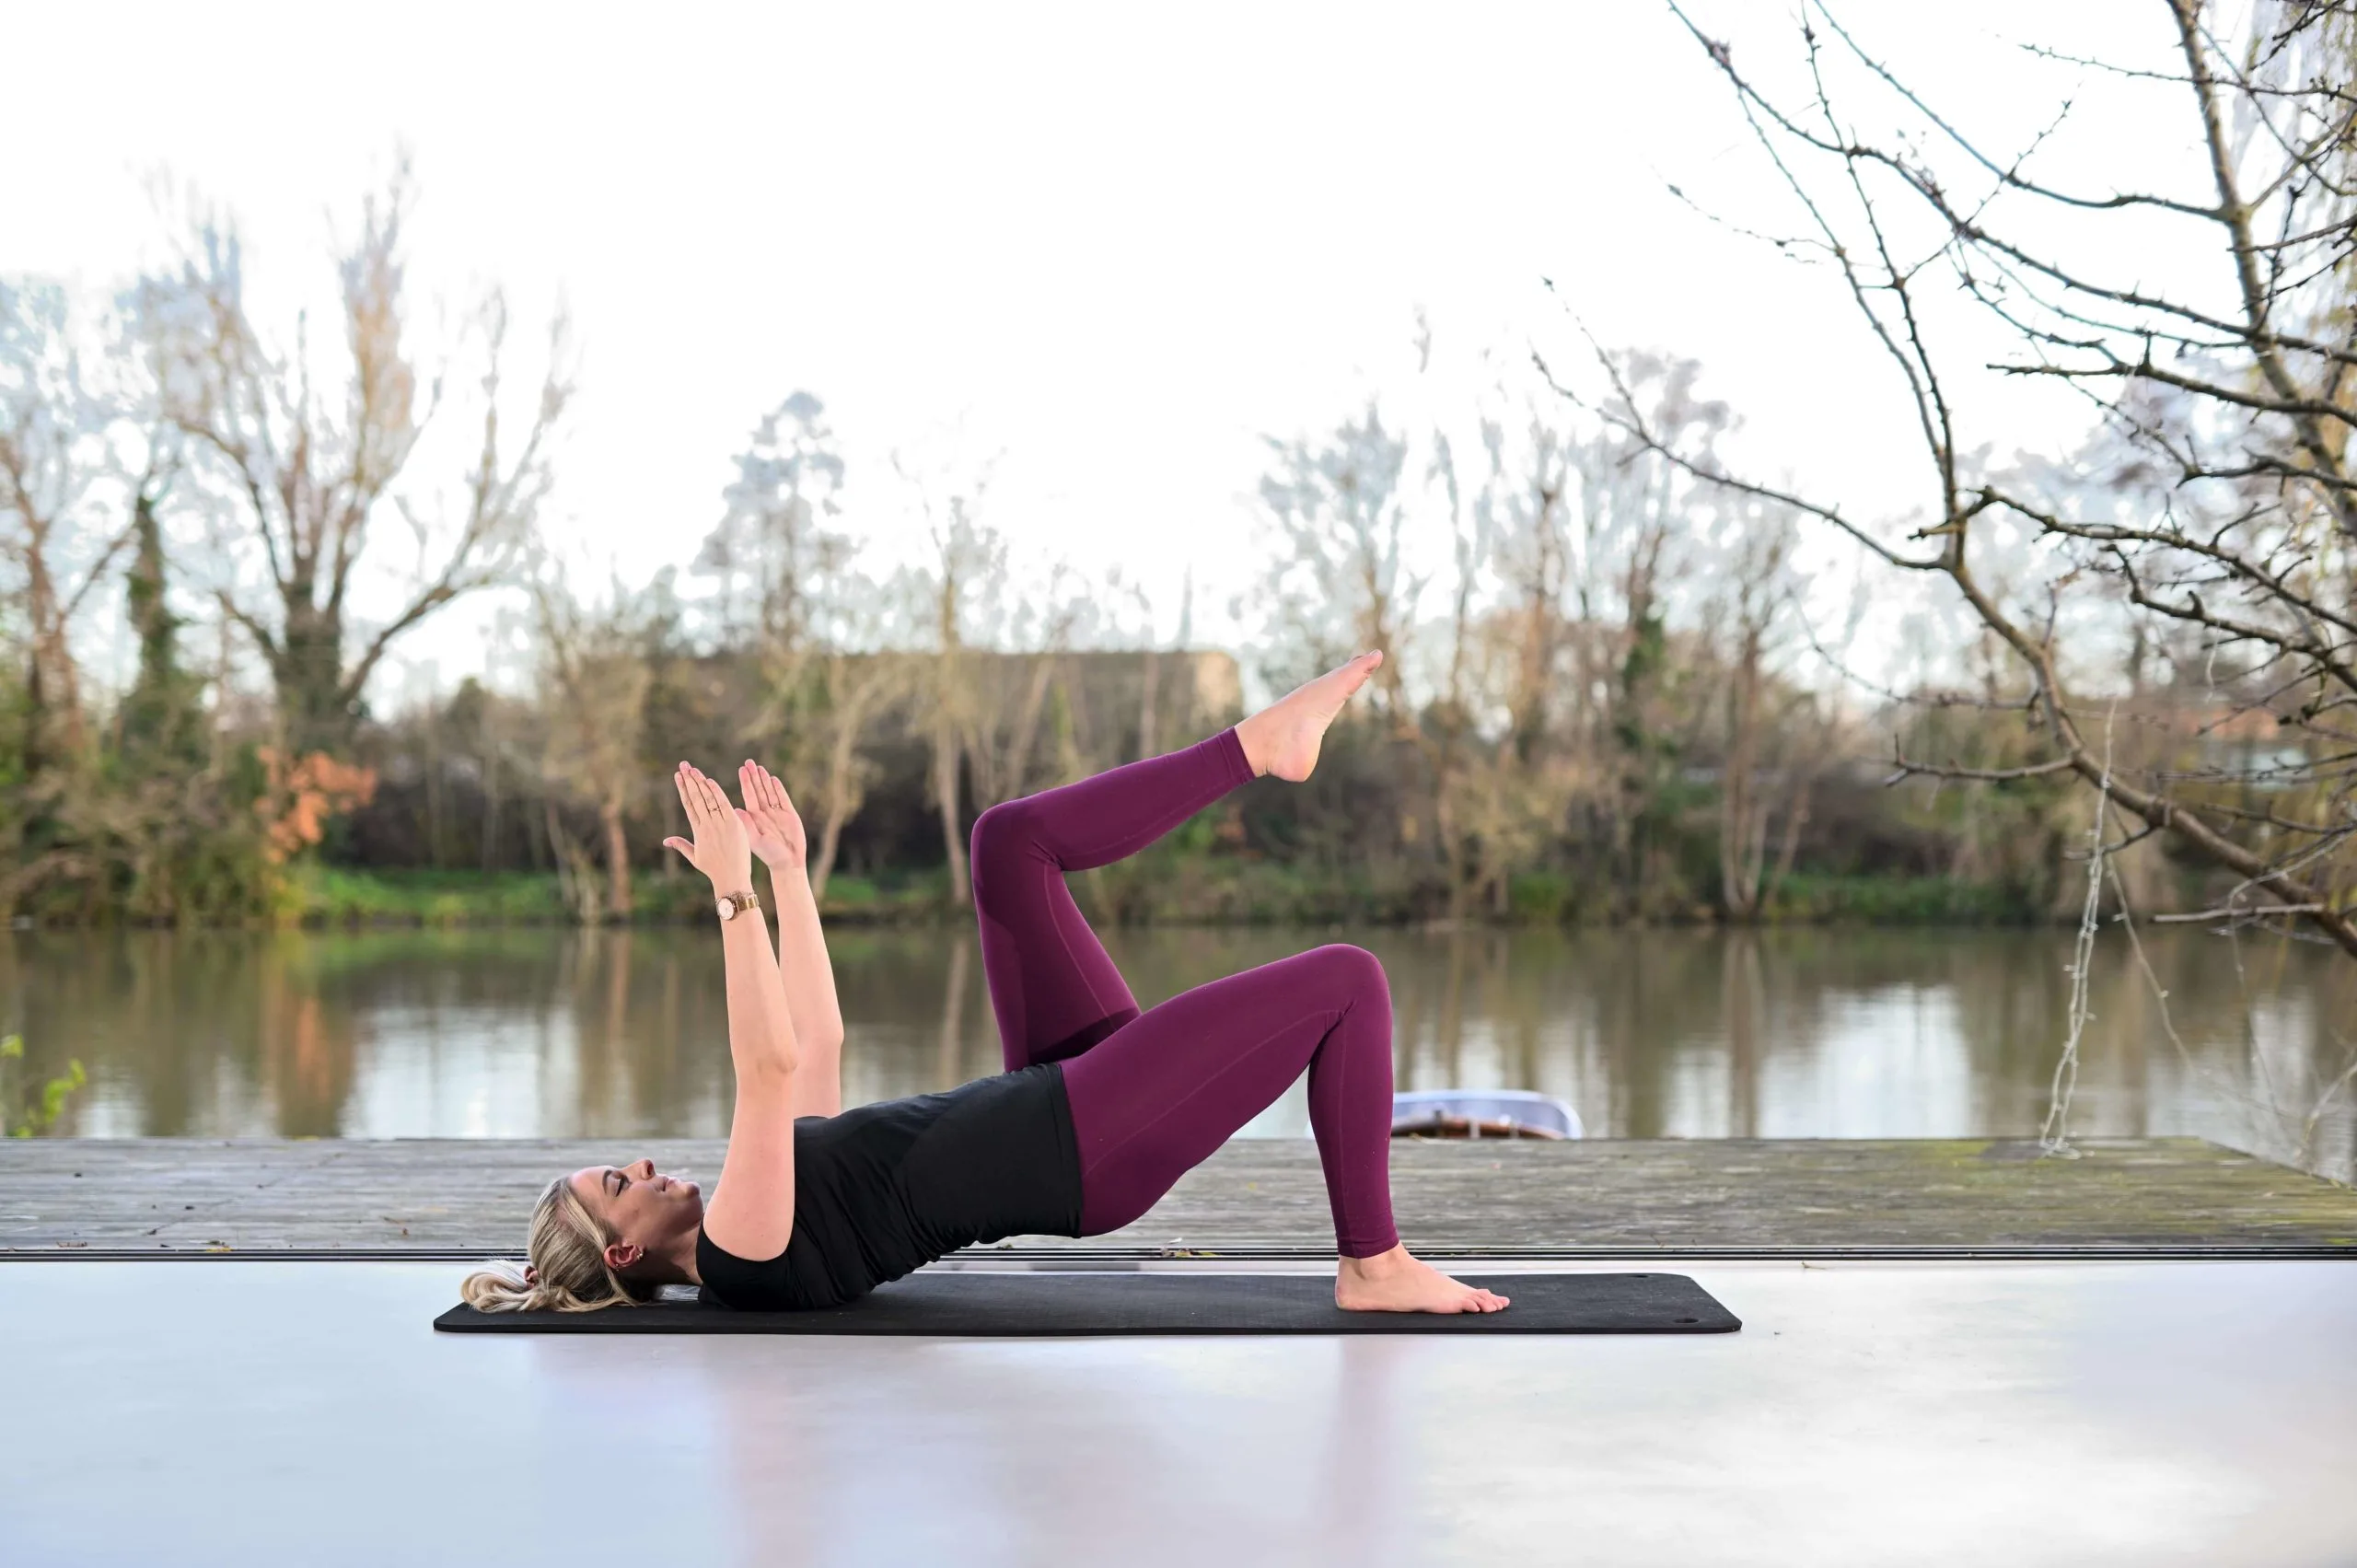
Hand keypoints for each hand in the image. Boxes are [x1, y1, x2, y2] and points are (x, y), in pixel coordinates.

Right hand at [662, 762, 753, 890]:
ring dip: (700, 783)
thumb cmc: (714, 869)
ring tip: (693, 769)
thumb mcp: (695, 857)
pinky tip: (709, 781)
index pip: (688, 805)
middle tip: (683, 765)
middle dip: (689, 780)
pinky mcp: (733, 824)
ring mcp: (719, 824)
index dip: (683, 789)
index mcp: (698, 831)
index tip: (678, 776)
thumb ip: (681, 845)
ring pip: (707, 799)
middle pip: (695, 798)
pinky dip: (716, 793)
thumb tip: (665, 840)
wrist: (731, 878)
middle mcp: (706, 825)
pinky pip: (723, 805)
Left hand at [735, 760, 809, 874]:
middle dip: (754, 776)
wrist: (787, 862)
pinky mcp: (790, 814)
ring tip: (760, 767)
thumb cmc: (769, 855)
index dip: (746, 783)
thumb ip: (746, 825)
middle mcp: (765, 813)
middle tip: (749, 762)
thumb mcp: (754, 840)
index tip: (741, 770)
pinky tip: (773, 779)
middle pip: (759, 790)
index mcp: (754, 818)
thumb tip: (736, 809)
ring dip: (765, 780)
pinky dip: (778, 789)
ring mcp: (777, 812)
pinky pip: (783, 798)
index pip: (749, 796)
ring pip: (770, 792)